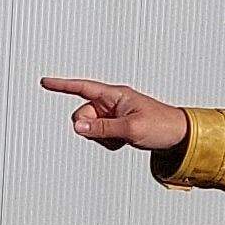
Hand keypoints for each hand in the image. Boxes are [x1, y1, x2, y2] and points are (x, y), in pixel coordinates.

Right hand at [40, 76, 189, 155]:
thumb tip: (77, 127)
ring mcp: (114, 114)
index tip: (45, 82)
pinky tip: (124, 141)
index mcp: (115, 95)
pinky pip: (100, 136)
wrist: (180, 136)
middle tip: (111, 134)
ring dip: (102, 137)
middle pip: (83, 115)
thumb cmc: (161, 125)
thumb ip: (101, 128)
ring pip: (90, 128)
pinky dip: (108, 142)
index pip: (83, 88)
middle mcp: (112, 102)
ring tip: (123, 138)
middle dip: (91, 128)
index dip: (62, 85)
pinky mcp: (117, 125)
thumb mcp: (130, 129)